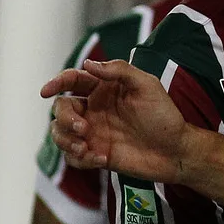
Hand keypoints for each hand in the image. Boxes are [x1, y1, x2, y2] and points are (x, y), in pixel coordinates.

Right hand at [41, 59, 194, 182]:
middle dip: (65, 119)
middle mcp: (94, 110)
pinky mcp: (96, 154)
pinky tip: (103, 159)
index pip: (72, 81)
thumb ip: (119, 70)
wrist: (176, 151)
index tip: (47, 90)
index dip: (56, 82)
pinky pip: (73, 157)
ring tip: (86, 148)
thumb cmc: (164, 116)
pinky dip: (82, 159)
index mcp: (103, 89)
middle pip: (61, 108)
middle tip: (84, 129)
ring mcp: (93, 133)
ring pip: (60, 133)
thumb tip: (88, 64)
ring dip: (66, 140)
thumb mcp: (147, 85)